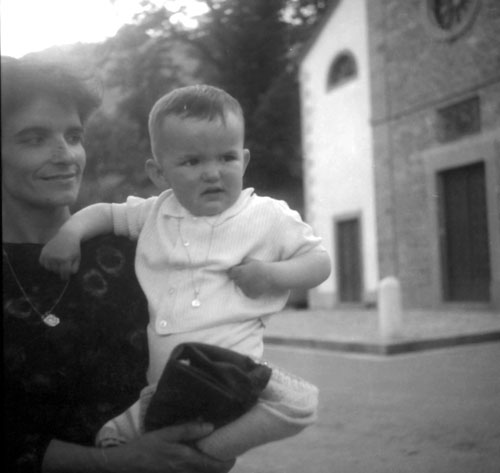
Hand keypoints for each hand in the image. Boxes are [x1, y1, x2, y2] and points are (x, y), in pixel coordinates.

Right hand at [39, 228, 81, 279]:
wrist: (67, 235)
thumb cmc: (74, 248)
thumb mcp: (77, 258)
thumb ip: (74, 268)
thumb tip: (69, 275)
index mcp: (65, 259)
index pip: (64, 274)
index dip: (65, 277)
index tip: (65, 278)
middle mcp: (56, 258)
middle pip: (56, 271)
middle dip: (60, 271)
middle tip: (63, 267)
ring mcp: (48, 254)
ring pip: (48, 268)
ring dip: (53, 267)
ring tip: (57, 263)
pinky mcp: (43, 251)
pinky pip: (42, 262)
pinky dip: (45, 263)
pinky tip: (51, 260)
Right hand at [104, 422, 235, 472]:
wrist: (126, 465)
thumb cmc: (146, 446)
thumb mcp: (167, 433)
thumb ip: (188, 430)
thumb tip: (210, 426)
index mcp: (187, 460)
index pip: (214, 466)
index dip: (227, 462)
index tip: (233, 453)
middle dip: (222, 467)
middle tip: (226, 454)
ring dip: (211, 470)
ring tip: (214, 458)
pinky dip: (200, 472)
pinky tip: (198, 463)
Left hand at [228, 258, 279, 298]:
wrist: (271, 276)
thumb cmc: (260, 267)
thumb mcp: (250, 260)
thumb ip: (242, 262)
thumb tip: (237, 263)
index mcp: (239, 271)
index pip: (230, 272)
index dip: (233, 271)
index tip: (236, 271)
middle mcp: (240, 281)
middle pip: (235, 280)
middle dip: (238, 277)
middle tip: (246, 275)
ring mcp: (244, 288)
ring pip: (240, 286)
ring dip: (243, 284)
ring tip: (252, 280)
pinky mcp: (249, 294)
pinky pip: (246, 292)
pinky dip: (249, 289)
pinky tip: (255, 285)